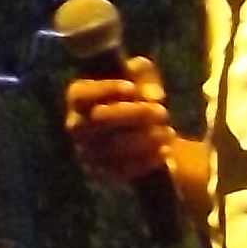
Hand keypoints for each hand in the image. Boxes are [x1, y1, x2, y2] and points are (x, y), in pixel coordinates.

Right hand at [63, 61, 173, 183]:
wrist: (145, 133)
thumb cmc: (137, 96)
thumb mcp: (141, 75)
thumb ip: (144, 73)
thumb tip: (153, 97)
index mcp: (79, 99)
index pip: (80, 95)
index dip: (105, 90)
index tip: (133, 89)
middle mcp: (77, 127)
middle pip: (98, 120)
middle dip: (133, 115)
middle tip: (162, 112)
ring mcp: (88, 153)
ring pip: (112, 147)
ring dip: (145, 139)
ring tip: (168, 132)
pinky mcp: (104, 174)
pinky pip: (123, 170)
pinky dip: (146, 160)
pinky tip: (164, 150)